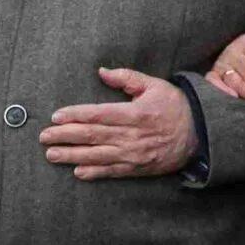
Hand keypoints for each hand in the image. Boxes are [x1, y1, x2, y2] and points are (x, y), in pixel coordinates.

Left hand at [40, 68, 197, 180]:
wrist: (200, 133)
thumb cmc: (175, 106)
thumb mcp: (155, 85)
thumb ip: (127, 78)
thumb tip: (101, 72)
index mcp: (134, 113)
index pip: (97, 114)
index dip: (74, 115)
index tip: (56, 116)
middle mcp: (131, 135)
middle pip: (91, 135)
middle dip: (64, 136)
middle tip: (44, 137)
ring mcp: (134, 153)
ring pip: (96, 155)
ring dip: (71, 155)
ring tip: (51, 154)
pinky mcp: (138, 167)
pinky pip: (112, 171)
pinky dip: (94, 172)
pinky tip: (78, 172)